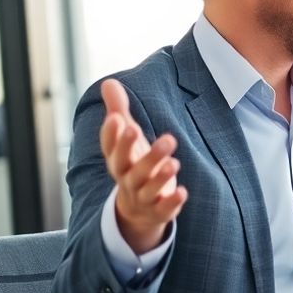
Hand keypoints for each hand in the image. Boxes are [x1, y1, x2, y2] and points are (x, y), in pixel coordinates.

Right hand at [99, 79, 187, 253]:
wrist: (136, 210)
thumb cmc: (133, 164)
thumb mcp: (126, 139)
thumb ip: (119, 111)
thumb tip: (109, 82)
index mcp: (118, 159)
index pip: (109, 147)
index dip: (110, 134)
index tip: (115, 118)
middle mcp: (127, 178)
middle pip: (128, 166)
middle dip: (132, 149)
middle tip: (139, 129)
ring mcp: (142, 196)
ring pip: (147, 187)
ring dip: (159, 175)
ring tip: (173, 161)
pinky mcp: (158, 210)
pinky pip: (163, 208)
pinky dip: (172, 202)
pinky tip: (183, 191)